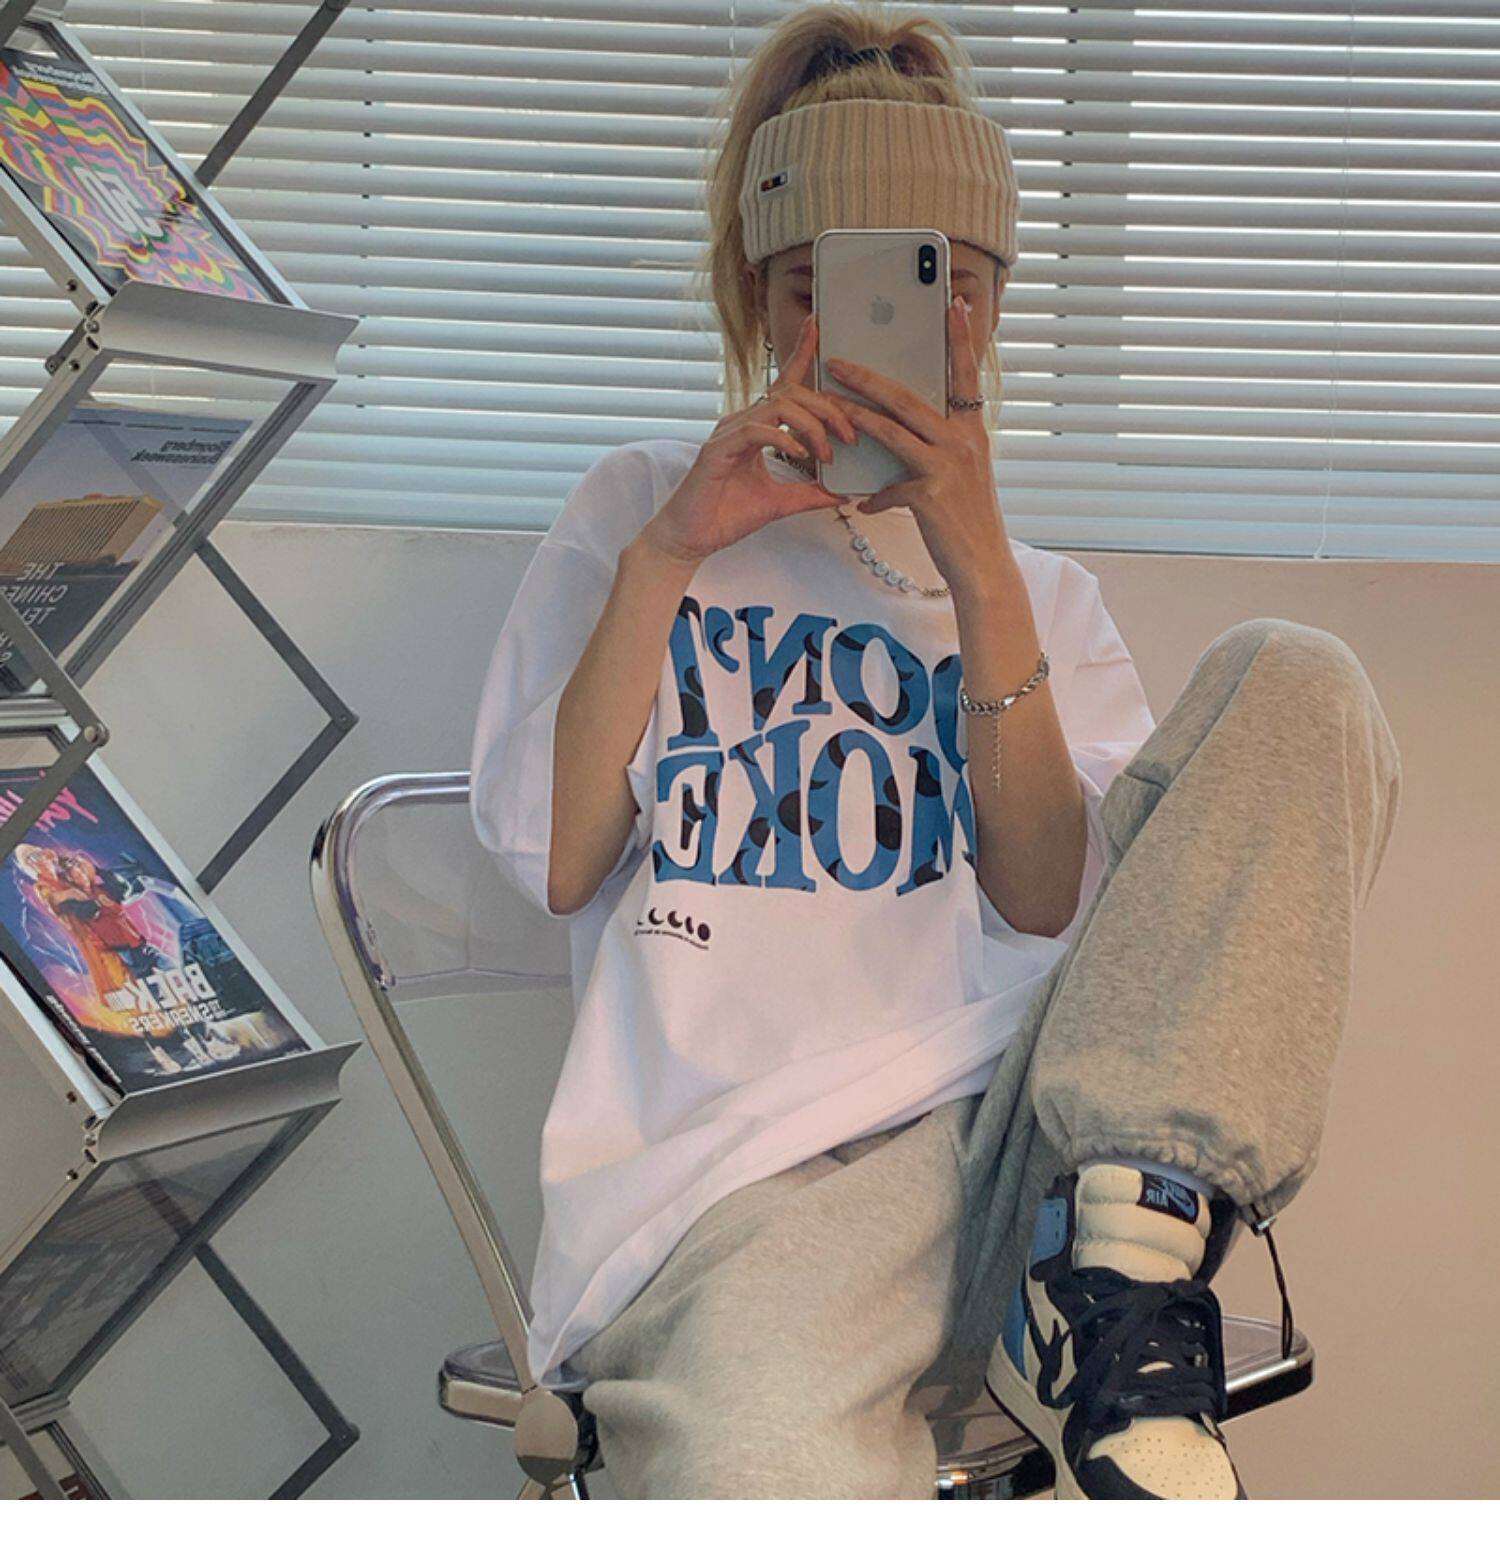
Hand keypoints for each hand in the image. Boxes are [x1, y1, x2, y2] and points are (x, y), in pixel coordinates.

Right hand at [640, 313, 856, 565]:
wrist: (689, 539)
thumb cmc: (724, 516)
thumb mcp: (779, 503)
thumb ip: (809, 494)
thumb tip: (841, 493)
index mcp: (754, 428)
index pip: (781, 385)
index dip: (800, 354)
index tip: (817, 328)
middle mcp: (740, 423)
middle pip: (790, 392)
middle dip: (826, 409)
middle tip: (848, 436)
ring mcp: (728, 433)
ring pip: (778, 406)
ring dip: (811, 426)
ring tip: (826, 453)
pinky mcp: (718, 450)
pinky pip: (757, 429)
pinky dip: (784, 439)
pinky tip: (800, 456)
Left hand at [823, 297, 1009, 598]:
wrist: (984, 567)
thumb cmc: (968, 523)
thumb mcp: (959, 479)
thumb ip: (935, 455)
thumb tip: (904, 448)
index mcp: (972, 432)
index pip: (965, 376)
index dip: (960, 339)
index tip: (956, 304)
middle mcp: (964, 441)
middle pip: (909, 397)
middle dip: (870, 376)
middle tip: (839, 360)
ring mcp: (947, 466)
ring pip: (891, 430)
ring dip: (854, 415)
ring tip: (827, 403)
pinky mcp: (930, 493)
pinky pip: (888, 486)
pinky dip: (874, 496)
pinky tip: (864, 505)